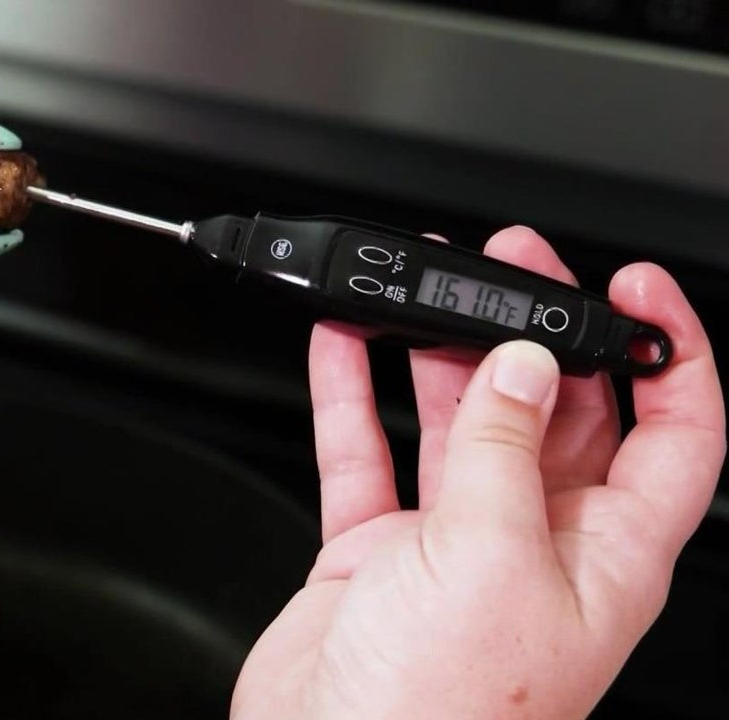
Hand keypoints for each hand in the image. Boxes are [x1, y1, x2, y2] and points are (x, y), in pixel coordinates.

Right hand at [230, 226, 725, 719]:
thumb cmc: (436, 713)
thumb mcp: (491, 561)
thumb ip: (502, 453)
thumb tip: (520, 368)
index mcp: (605, 556)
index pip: (675, 438)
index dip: (670, 357)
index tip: (637, 290)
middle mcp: (534, 544)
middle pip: (557, 413)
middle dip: (539, 333)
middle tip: (513, 266)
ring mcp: (452, 544)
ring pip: (459, 424)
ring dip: (442, 356)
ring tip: (427, 290)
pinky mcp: (377, 550)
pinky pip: (367, 455)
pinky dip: (351, 397)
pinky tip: (341, 349)